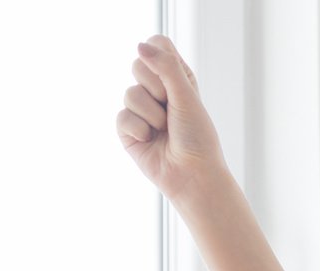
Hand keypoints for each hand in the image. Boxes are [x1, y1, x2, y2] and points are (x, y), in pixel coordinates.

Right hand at [118, 34, 227, 202]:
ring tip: (164, 130)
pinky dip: (139, 130)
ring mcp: (140, 108)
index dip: (160, 58)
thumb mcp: (187, 96)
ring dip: (152, 115)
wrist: (192, 175)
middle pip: (138, 64)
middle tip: (171, 110)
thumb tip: (139, 45)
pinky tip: (151, 141)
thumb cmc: (197, 138)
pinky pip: (122, 116)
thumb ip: (166, 67)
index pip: (157, 44)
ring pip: (130, 93)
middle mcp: (157, 90)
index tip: (172, 78)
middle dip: (156, 89)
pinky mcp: (127, 129)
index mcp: (177, 77)